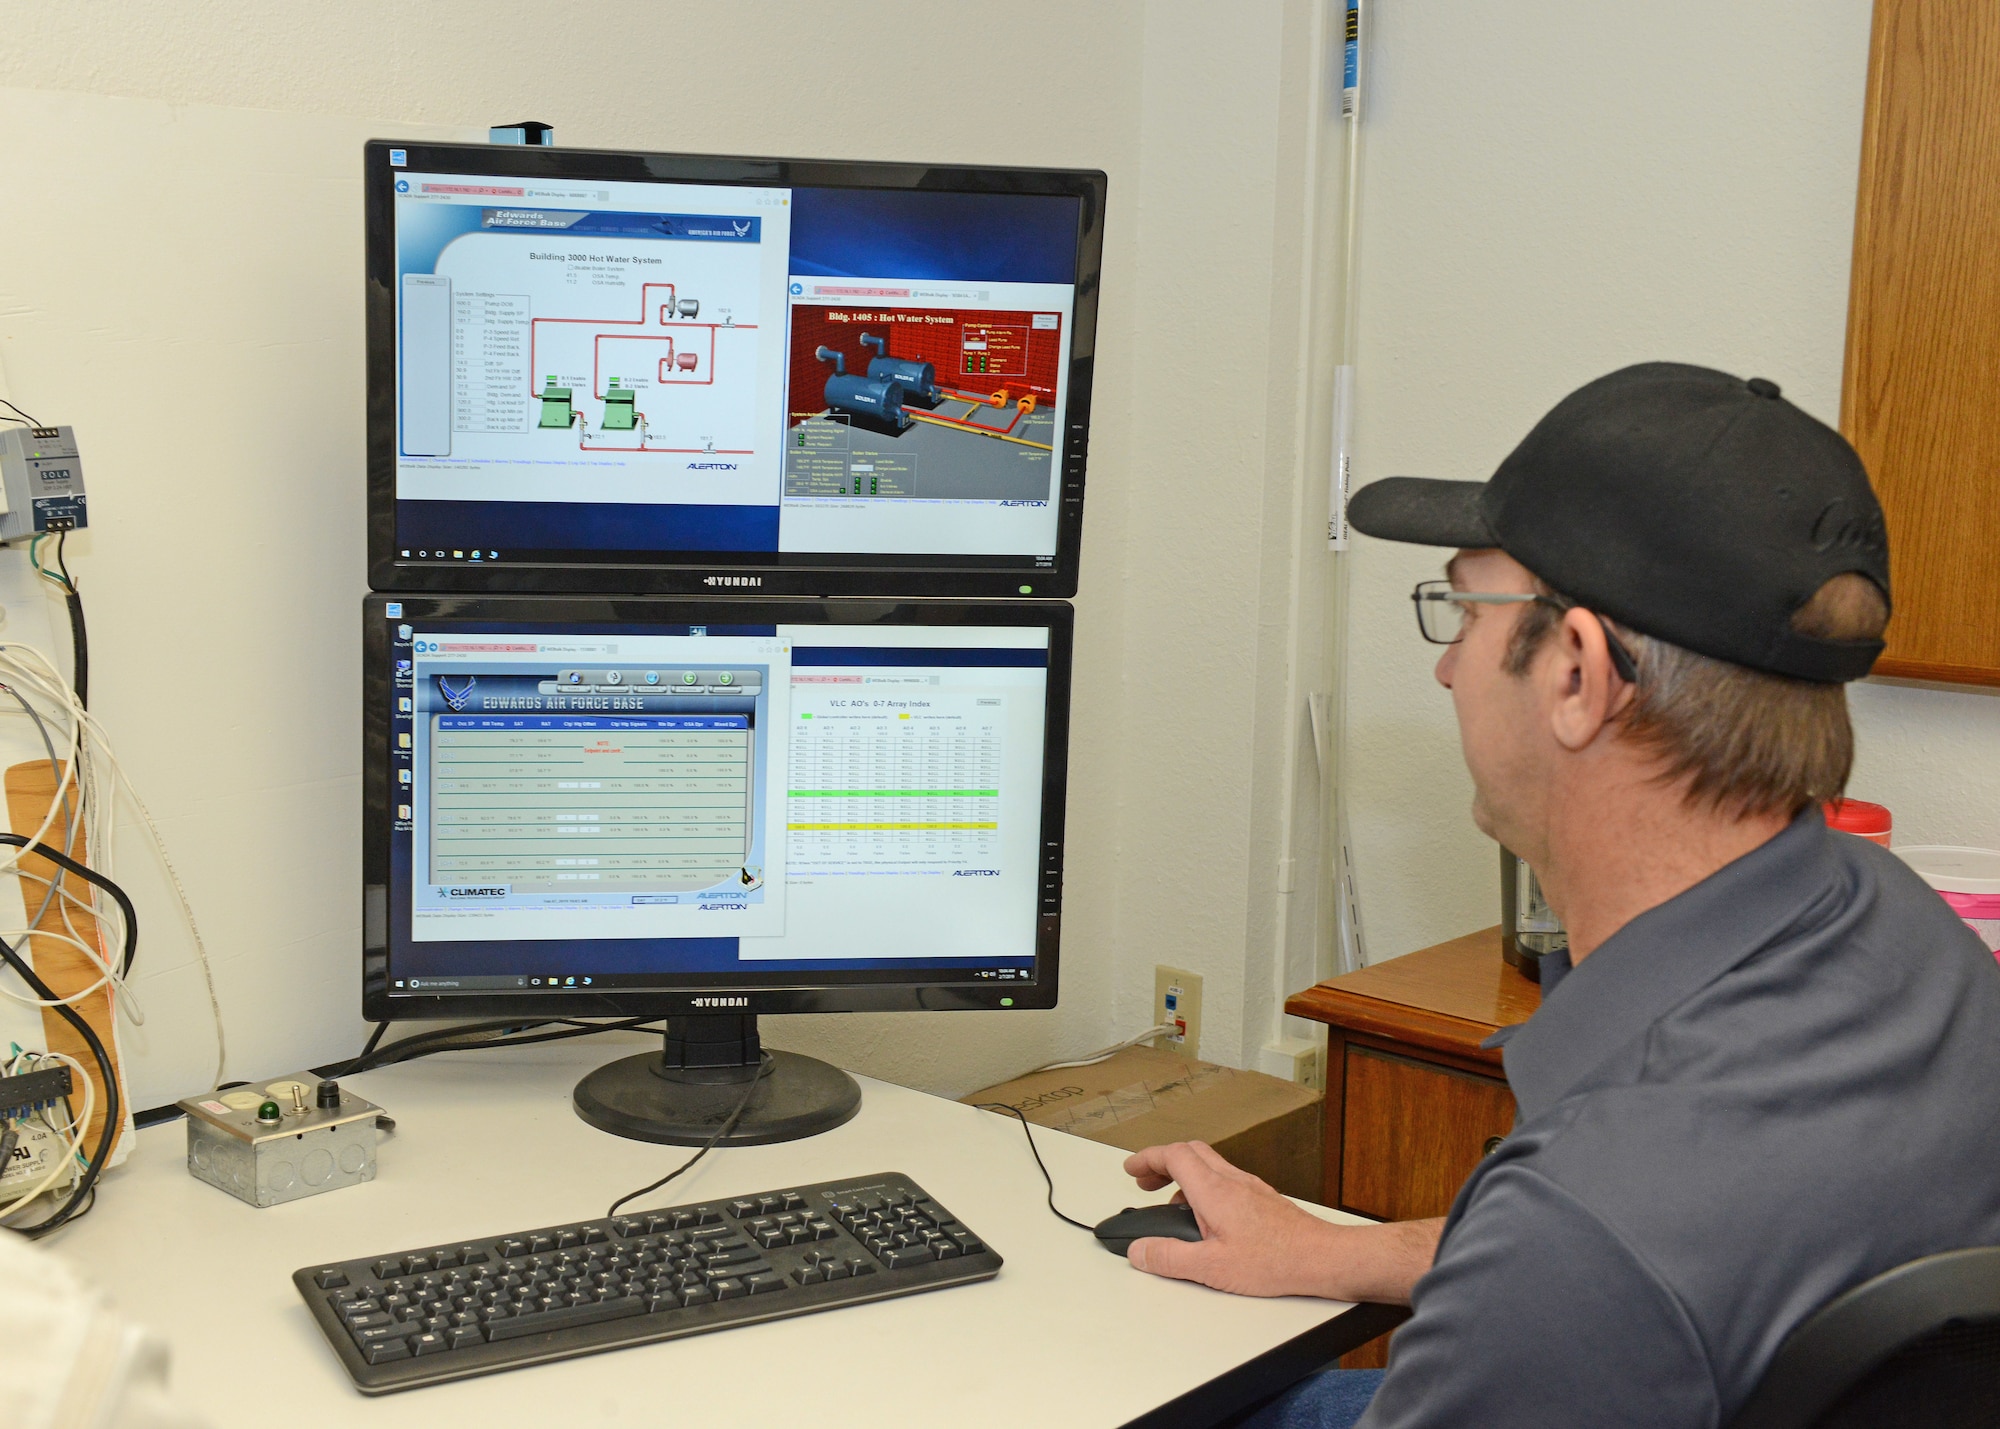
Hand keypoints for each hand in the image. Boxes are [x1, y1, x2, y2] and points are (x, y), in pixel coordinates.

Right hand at [1120, 1141, 1440, 1302]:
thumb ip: (1170, 1258)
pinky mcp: (1262, 1198)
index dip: (1147, 1158)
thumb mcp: (1212, 1268)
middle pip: (1190, 1151)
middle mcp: (1232, 1181)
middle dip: (1162, 1160)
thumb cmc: (1275, 1261)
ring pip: (1209, 1163)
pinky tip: (1206, 1215)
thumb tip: (1139, 1252)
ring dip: (1183, 1173)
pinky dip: (1204, 1185)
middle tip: (1144, 1179)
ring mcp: (1249, 1187)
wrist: (1321, 1258)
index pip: (1173, 1155)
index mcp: (1214, 1191)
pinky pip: (1224, 1179)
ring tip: (1171, 1201)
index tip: (1131, 1168)